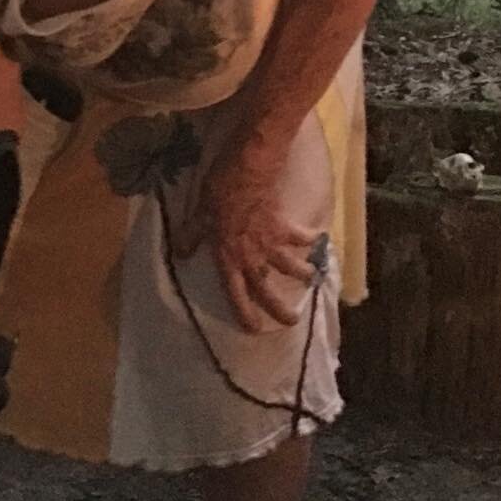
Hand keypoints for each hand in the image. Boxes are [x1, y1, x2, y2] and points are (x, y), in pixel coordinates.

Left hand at [176, 148, 322, 333]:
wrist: (248, 172)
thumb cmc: (219, 193)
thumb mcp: (200, 215)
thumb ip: (192, 235)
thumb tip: (180, 254)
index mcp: (229, 258)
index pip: (235, 293)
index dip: (244, 313)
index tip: (255, 329)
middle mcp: (252, 256)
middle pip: (267, 289)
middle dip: (280, 308)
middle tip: (292, 321)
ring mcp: (271, 243)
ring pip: (290, 266)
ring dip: (302, 274)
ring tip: (312, 279)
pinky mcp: (286, 227)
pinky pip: (302, 236)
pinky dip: (312, 238)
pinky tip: (320, 240)